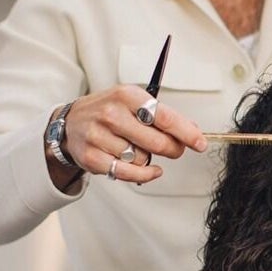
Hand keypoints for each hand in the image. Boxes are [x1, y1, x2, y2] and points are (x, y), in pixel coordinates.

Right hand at [49, 85, 207, 186]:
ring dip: (147, 158)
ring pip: (142, 158)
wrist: (71, 121)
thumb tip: (192, 130)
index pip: (165, 117)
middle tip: (175, 149)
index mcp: (127, 95)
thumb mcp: (134, 101)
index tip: (200, 143)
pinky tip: (149, 170)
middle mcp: (112, 114)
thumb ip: (163, 115)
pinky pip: (127, 173)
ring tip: (137, 147)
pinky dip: (143, 175)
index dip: (187, 133)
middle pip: (157, 142)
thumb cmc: (109, 110)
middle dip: (173, 149)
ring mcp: (99, 136)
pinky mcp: (91, 157)